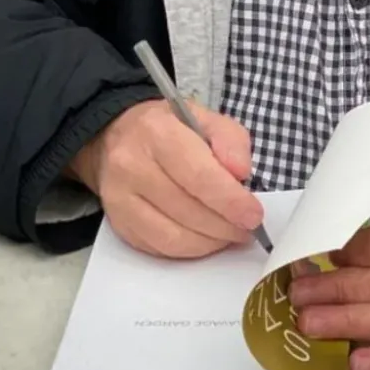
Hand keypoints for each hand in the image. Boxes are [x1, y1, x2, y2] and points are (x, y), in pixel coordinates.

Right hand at [69, 99, 263, 259]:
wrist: (116, 135)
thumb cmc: (169, 128)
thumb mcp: (205, 119)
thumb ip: (230, 141)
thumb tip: (241, 174)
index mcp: (158, 132)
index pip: (198, 175)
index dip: (230, 201)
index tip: (254, 215)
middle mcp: (132, 166)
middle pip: (187, 210)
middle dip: (225, 226)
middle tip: (248, 228)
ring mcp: (120, 198)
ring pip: (172, 237)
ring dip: (210, 243)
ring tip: (230, 234)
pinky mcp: (118, 222)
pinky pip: (159, 248)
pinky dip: (189, 250)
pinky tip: (205, 238)